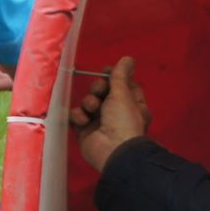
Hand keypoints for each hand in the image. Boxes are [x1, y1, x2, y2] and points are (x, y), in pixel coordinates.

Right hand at [70, 57, 151, 171]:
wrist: (113, 151)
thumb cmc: (123, 121)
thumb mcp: (123, 94)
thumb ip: (120, 75)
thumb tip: (128, 58)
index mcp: (132, 104)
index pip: (123, 84)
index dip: (114, 76)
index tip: (106, 71)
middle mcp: (116, 112)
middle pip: (103, 91)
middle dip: (98, 88)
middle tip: (99, 91)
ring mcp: (99, 122)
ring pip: (88, 102)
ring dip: (89, 102)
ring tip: (93, 109)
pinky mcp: (84, 131)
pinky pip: (77, 116)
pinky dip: (78, 116)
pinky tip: (84, 121)